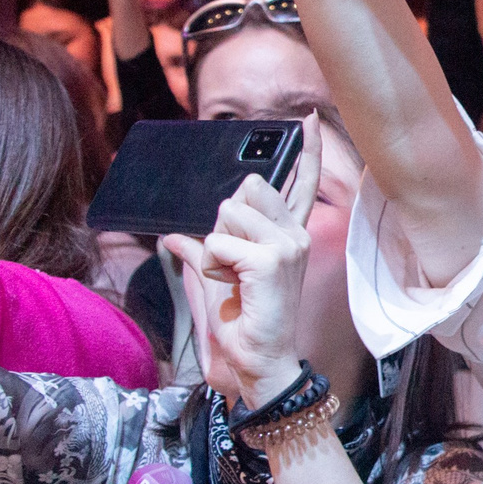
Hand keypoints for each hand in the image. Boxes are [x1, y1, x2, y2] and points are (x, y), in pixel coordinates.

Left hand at [161, 117, 320, 409]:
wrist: (257, 362)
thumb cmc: (242, 326)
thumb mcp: (214, 280)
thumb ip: (203, 249)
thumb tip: (175, 236)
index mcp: (288, 235)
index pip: (301, 184)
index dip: (307, 152)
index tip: (307, 121)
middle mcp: (295, 234)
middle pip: (245, 190)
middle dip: (224, 221)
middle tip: (231, 264)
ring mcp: (288, 245)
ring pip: (229, 212)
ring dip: (214, 247)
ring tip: (230, 279)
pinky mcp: (272, 259)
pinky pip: (219, 241)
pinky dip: (212, 265)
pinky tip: (231, 286)